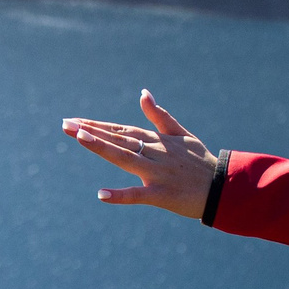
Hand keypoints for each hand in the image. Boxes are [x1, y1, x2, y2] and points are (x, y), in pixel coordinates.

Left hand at [61, 90, 218, 217]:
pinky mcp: (162, 194)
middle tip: (65, 124)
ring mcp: (157, 173)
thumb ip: (160, 116)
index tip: (73, 121)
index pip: (121, 130)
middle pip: (118, 139)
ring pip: (125, 158)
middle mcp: (154, 153)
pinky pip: (138, 195)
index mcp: (157, 140)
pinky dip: (120, 195)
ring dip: (102, 147)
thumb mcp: (181, 134)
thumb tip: (143, 93)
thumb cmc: (200, 162)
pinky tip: (101, 194)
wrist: (223, 188)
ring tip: (80, 138)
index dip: (97, 125)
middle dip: (91, 131)